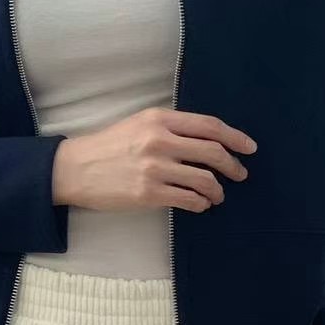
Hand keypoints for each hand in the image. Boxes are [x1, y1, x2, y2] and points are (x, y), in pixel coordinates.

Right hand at [51, 107, 255, 212]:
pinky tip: (200, 205)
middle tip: (240, 175)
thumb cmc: (109, 146)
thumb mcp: (139, 124)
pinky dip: (200, 204)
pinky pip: (188, 200)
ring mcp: (154, 168)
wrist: (75, 169)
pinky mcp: (148, 193)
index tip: (249, 148)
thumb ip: (172, 128)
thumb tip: (208, 140)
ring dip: (217, 190)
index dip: (235, 137)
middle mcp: (159, 141)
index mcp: (159, 119)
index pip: (209, 126)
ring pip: (204, 180)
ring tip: (217, 195)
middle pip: (213, 153)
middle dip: (233, 166)